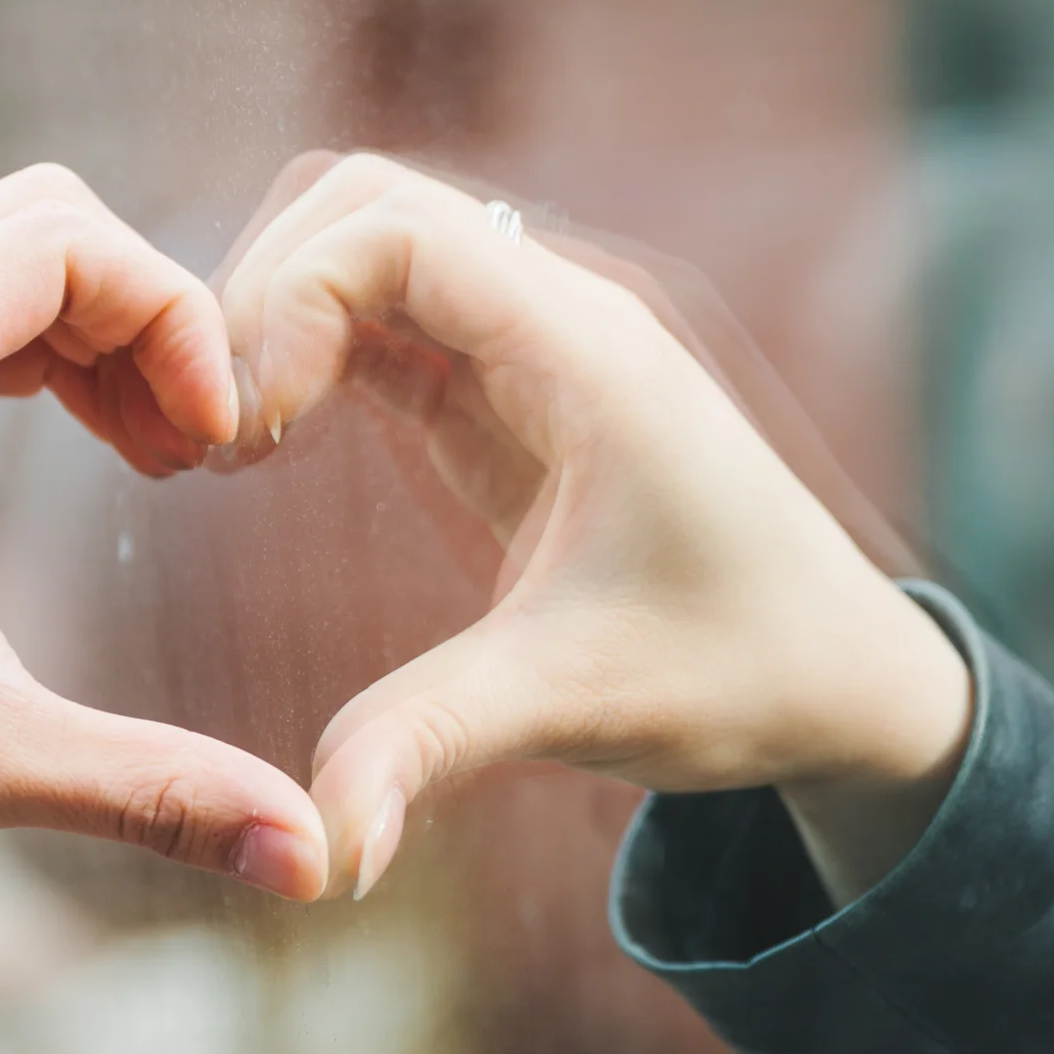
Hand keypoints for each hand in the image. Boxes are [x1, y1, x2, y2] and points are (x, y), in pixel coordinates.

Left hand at [0, 165, 327, 901]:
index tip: (219, 442)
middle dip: (144, 315)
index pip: (65, 239)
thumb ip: (155, 792)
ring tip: (154, 455)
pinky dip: (28, 347)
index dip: (177, 319)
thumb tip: (313, 861)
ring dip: (91, 329)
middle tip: (195, 449)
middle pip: (34, 219)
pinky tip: (75, 447)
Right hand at [216, 153, 971, 900]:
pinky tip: (263, 450)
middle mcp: (562, 318)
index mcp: (587, 353)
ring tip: (228, 447)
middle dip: (263, 292)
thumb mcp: (577, 703)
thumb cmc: (739, 671)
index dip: (289, 298)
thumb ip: (431, 747)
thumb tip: (318, 850)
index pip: (397, 227)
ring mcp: (536, 348)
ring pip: (370, 249)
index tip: (246, 432)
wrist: (842, 678)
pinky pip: (388, 319)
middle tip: (211, 434)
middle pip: (366, 203)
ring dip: (281, 317)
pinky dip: (310, 354)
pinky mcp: (512, 396)